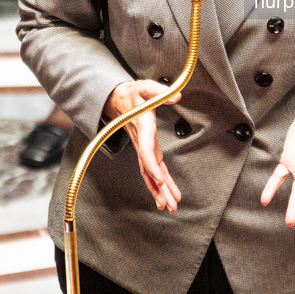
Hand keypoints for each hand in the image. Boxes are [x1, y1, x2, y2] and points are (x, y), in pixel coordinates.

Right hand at [103, 79, 181, 212]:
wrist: (118, 99)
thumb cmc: (134, 94)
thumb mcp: (146, 87)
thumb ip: (160, 90)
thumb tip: (176, 96)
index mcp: (142, 126)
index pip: (146, 150)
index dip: (151, 166)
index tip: (159, 180)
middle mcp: (141, 140)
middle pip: (148, 168)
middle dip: (158, 187)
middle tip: (167, 204)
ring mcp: (143, 147)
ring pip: (150, 172)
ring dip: (159, 190)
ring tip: (170, 206)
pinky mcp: (147, 149)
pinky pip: (152, 169)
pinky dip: (159, 183)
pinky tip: (166, 196)